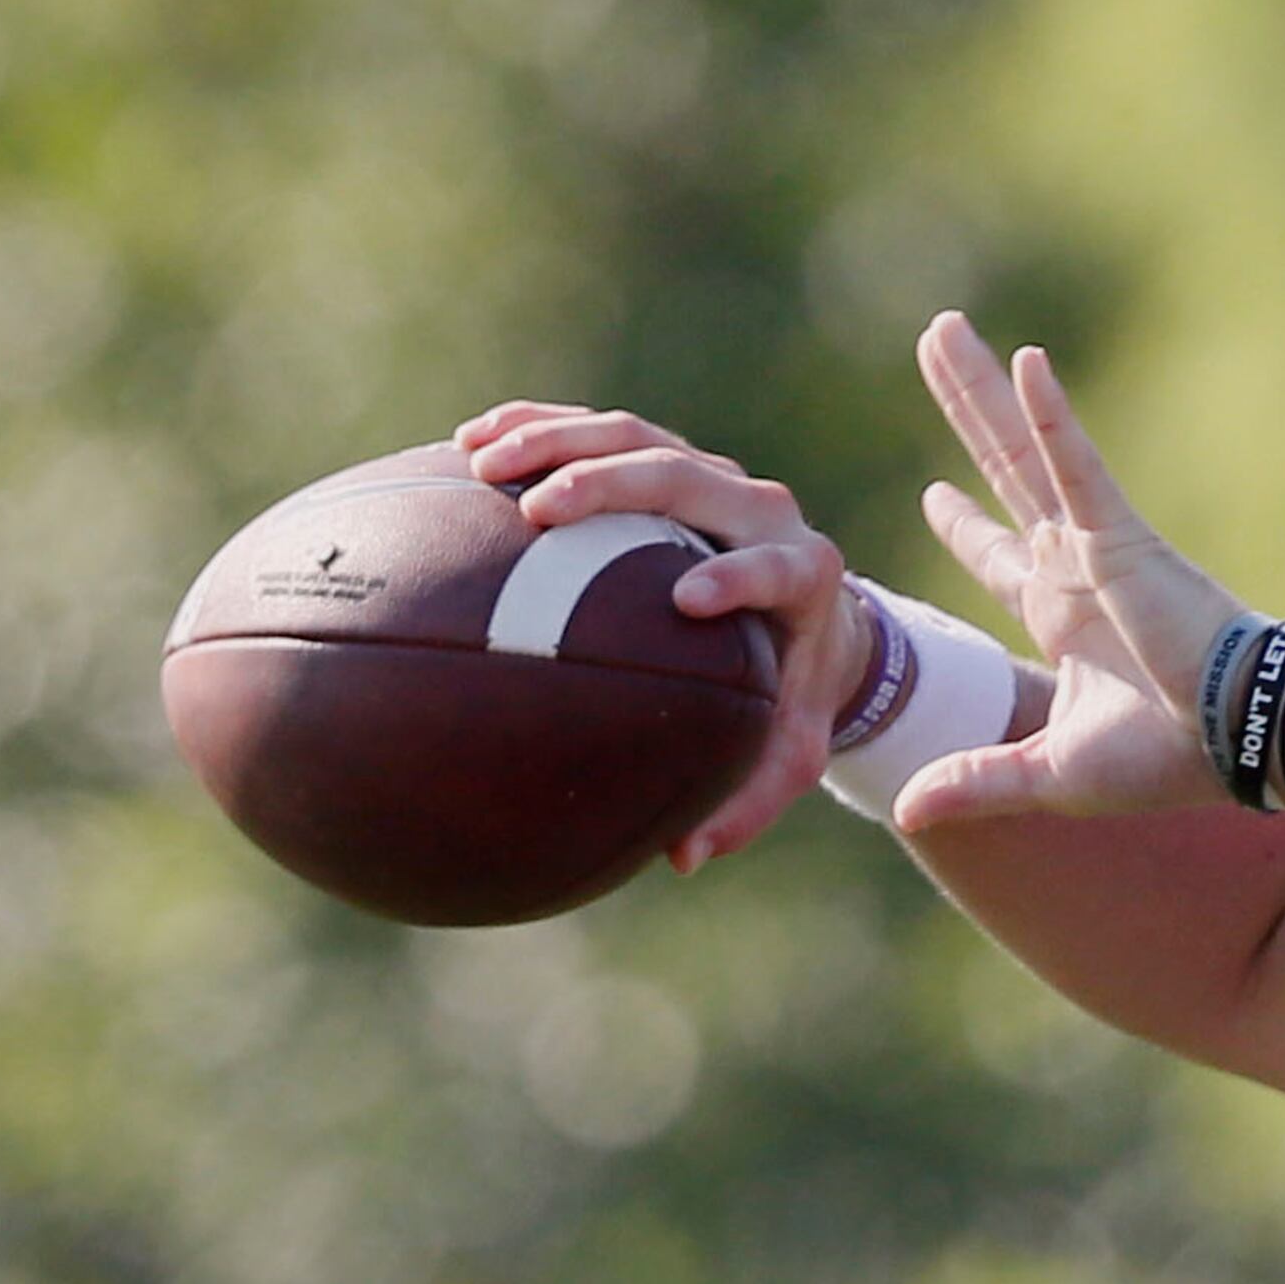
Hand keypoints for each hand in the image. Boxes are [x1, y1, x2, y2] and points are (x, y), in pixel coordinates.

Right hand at [451, 401, 865, 873]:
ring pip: (640, 437)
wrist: (815, 614)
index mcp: (804, 575)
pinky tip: (469, 439)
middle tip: (540, 509)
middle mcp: (761, 511)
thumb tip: (683, 858)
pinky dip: (542, 425)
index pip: (776, 568)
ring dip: (560, 440)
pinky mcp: (670, 457)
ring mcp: (713, 475)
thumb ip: (745, 803)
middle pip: (689, 476)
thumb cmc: (793, 692)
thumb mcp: (787, 752)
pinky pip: (604, 430)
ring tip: (483, 460)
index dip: (740, 576)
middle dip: (615, 484)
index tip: (688, 599)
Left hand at [898, 311, 1248, 828]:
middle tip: (933, 344)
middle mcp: (1073, 566)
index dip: (966, 526)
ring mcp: (1094, 544)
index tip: (935, 493)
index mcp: (1061, 614)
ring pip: (1022, 451)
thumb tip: (905, 808)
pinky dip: (1051, 417)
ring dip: (981, 392)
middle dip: (964, 412)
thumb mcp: (1051, 774)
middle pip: (1000, 474)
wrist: (1240, 739)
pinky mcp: (1121, 538)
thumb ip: (977, 779)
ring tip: (942, 331)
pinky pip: (1078, 466)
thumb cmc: (1168, 761)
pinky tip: (1025, 364)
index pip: (1001, 556)